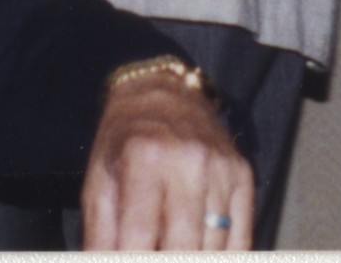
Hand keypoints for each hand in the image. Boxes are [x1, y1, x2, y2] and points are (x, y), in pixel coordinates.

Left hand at [80, 76, 252, 250]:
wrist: (165, 94)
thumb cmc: (126, 143)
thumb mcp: (98, 182)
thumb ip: (99, 236)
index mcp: (143, 159)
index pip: (139, 238)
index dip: (131, 261)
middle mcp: (187, 160)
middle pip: (183, 246)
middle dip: (163, 261)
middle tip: (152, 258)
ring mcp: (220, 168)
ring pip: (214, 247)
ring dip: (192, 259)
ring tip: (170, 249)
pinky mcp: (243, 174)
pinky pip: (242, 236)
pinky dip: (222, 256)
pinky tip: (200, 253)